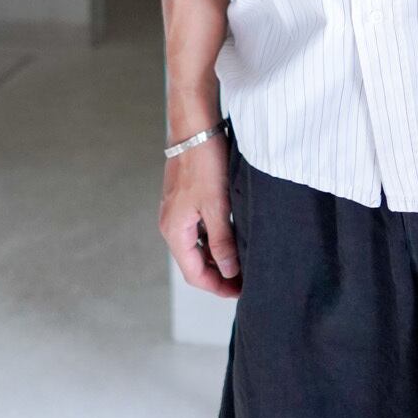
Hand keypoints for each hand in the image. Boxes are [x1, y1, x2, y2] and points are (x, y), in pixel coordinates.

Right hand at [160, 131, 240, 296]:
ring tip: (243, 260)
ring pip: (197, 244)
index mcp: (174, 231)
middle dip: (219, 273)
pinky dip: (214, 237)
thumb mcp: (216, 206)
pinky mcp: (185, 198)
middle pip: (195, 261)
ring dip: (218, 255)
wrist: (195, 125)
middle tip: (245, 279)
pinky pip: (199, 228)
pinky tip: (233, 234)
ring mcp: (177, 210)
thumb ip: (222, 242)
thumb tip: (229, 271)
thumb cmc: (203, 162)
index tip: (240, 291)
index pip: (195, 274)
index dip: (218, 286)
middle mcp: (171, 224)